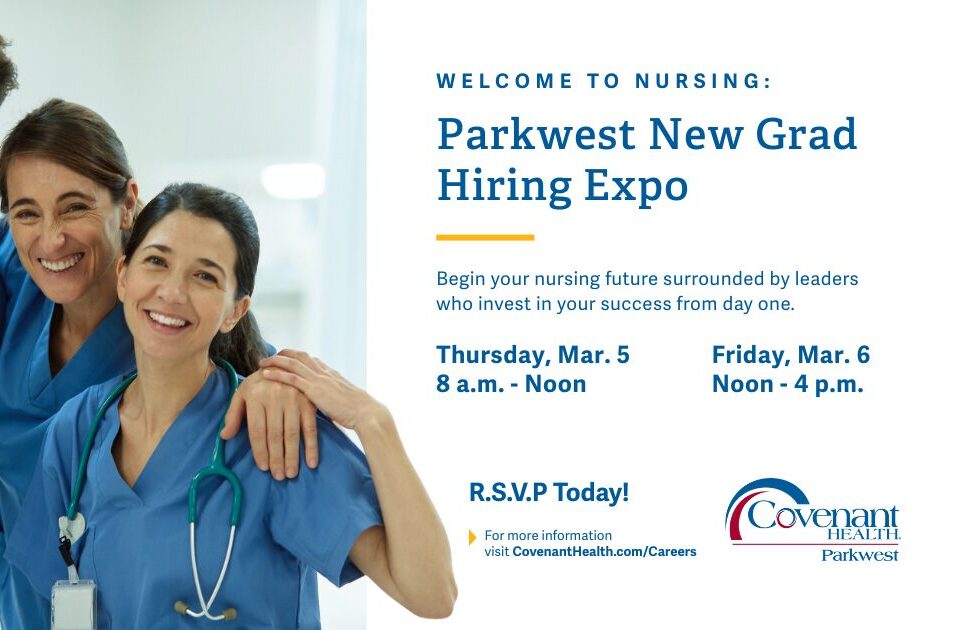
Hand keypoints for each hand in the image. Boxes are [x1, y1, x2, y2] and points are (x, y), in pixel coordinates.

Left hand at [220, 367, 318, 478]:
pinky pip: (310, 428)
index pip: (257, 431)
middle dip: (276, 458)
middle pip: (274, 435)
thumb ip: (233, 415)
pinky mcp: (308, 401)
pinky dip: (312, 446)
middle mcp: (274, 396)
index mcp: (256, 396)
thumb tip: (225, 436)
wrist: (284, 362)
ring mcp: (294, 398)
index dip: (259, 451)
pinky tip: (311, 462)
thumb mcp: (242, 394)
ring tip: (291, 473)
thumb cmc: (260, 383)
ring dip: (292, 456)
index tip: (263, 468)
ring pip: (292, 434)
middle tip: (278, 476)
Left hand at [259, 349, 391, 433]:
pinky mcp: (315, 389)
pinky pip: (291, 378)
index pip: (312, 360)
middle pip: (300, 356)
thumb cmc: (359, 412)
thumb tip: (328, 404)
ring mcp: (319, 379)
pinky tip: (265, 374)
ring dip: (275, 361)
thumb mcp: (345, 400)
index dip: (297, 357)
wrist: (366, 413)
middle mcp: (324, 372)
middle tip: (271, 356)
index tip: (286, 357)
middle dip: (284, 354)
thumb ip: (334, 398)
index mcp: (332, 374)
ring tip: (262, 362)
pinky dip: (277, 374)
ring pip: (292, 363)